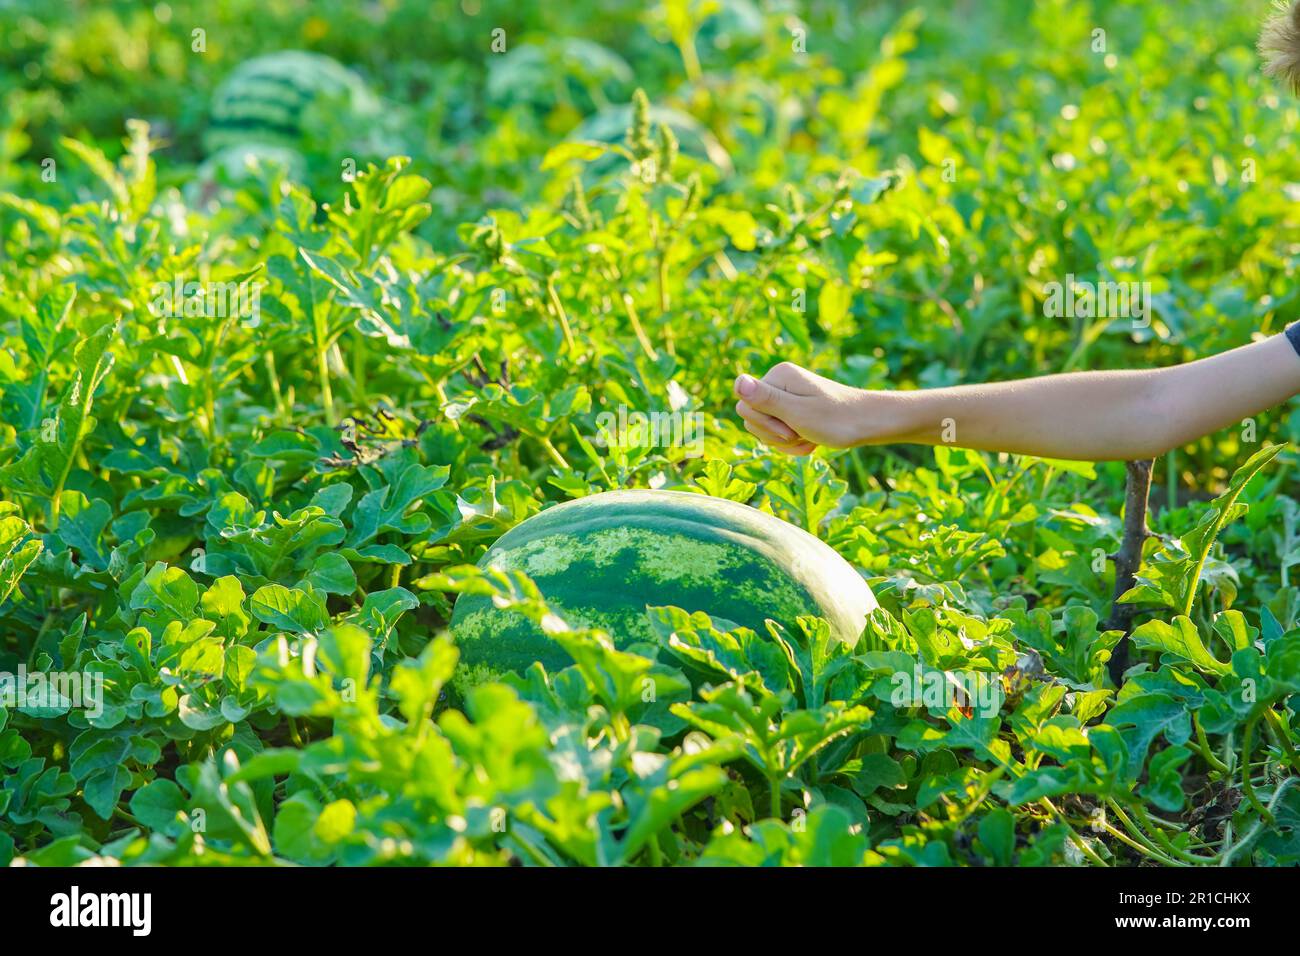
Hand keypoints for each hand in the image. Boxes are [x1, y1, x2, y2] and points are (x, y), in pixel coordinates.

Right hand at [732, 362, 868, 454]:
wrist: (867, 423)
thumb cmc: (835, 419)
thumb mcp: (797, 412)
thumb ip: (765, 399)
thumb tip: (737, 381)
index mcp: (777, 375)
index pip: (744, 406)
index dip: (764, 424)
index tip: (790, 427)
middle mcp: (778, 382)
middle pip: (752, 419)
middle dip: (776, 435)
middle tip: (801, 434)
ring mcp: (785, 396)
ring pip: (764, 429)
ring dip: (786, 442)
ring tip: (809, 438)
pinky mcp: (792, 409)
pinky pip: (777, 432)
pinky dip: (793, 442)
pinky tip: (810, 441)